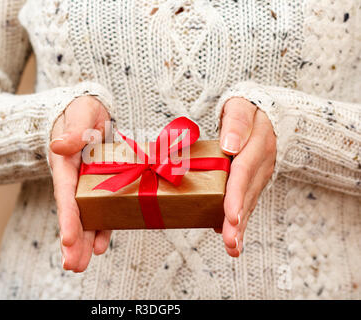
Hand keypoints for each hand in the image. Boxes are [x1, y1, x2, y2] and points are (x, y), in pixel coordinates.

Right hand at [49, 96, 111, 271]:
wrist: (91, 113)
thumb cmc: (83, 111)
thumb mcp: (81, 114)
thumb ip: (74, 130)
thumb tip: (59, 147)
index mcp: (66, 163)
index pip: (66, 194)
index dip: (68, 218)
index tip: (69, 240)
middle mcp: (74, 179)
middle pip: (73, 213)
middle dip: (73, 240)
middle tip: (73, 266)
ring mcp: (86, 185)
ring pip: (86, 217)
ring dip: (84, 242)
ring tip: (80, 266)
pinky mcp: (100, 186)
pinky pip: (102, 209)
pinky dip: (102, 227)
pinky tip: (101, 246)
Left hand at [218, 98, 275, 256]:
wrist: (267, 115)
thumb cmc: (247, 110)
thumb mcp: (240, 107)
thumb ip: (236, 123)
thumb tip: (229, 145)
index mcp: (257, 144)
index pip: (244, 172)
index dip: (236, 194)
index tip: (231, 216)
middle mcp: (261, 164)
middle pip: (247, 194)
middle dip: (238, 220)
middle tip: (231, 242)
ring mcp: (260, 175)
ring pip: (249, 203)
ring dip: (241, 228)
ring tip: (233, 248)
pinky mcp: (256, 182)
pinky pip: (249, 203)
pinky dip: (242, 222)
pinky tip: (233, 239)